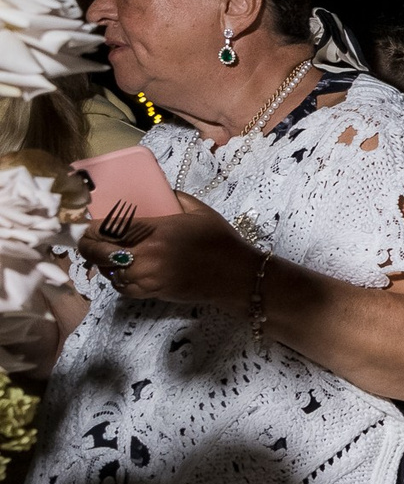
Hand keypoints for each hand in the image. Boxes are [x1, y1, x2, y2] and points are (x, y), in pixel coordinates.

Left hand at [79, 192, 256, 307]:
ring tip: (105, 256)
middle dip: (87, 246)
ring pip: (108, 272)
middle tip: (86, 240)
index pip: (107, 228)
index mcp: (156, 231)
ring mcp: (149, 277)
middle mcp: (147, 255)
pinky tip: (122, 273)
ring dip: (103, 264)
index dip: (89, 227)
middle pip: (99, 252)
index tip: (84, 223)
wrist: (238, 275)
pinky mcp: (154, 292)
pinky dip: (118, 280)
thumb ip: (175, 198)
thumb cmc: (221, 241)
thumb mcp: (200, 211)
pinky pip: (123, 288)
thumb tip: (158, 191)